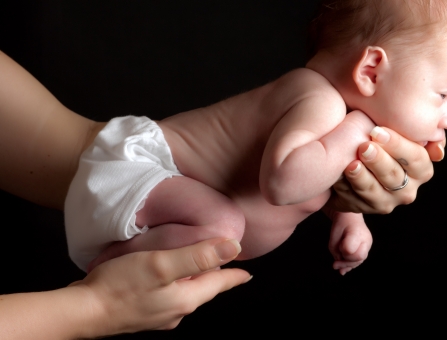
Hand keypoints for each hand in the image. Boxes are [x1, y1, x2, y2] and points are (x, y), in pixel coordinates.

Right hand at [71, 238, 250, 336]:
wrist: (83, 311)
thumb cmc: (121, 286)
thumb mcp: (163, 264)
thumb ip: (198, 255)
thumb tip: (234, 248)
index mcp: (186, 299)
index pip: (220, 285)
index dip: (235, 275)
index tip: (247, 272)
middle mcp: (176, 311)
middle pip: (204, 289)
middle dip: (215, 274)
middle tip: (222, 259)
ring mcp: (158, 314)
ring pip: (185, 291)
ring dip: (193, 276)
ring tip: (195, 261)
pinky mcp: (143, 311)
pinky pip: (167, 293)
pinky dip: (173, 280)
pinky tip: (164, 272)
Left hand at [326, 126, 443, 213]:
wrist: (345, 154)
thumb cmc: (372, 134)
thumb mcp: (391, 125)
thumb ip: (413, 124)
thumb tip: (444, 122)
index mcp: (420, 167)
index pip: (415, 158)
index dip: (397, 145)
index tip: (376, 131)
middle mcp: (407, 188)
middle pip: (395, 177)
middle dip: (379, 161)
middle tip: (364, 147)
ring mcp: (385, 201)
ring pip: (375, 192)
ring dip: (362, 178)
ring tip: (350, 163)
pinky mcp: (363, 209)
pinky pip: (354, 201)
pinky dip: (344, 187)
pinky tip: (336, 175)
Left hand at [328, 211, 372, 274]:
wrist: (350, 216)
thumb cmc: (340, 223)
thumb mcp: (333, 235)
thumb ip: (335, 250)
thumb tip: (339, 262)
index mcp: (357, 233)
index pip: (351, 250)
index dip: (342, 252)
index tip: (338, 246)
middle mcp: (366, 239)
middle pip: (359, 257)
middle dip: (346, 262)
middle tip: (334, 263)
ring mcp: (368, 244)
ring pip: (360, 260)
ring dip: (348, 265)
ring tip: (337, 267)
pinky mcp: (366, 248)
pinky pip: (360, 259)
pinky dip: (351, 264)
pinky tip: (343, 269)